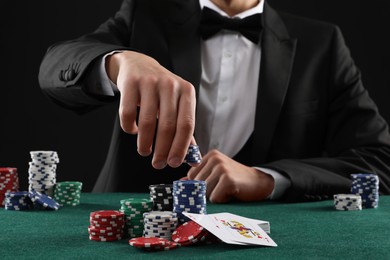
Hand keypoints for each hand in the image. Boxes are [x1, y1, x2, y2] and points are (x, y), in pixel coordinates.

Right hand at [106, 51, 195, 168]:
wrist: (139, 64)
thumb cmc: (162, 91)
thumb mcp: (178, 104)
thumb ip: (185, 130)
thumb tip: (194, 160)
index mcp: (187, 92)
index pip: (187, 125)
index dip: (181, 147)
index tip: (173, 163)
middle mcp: (170, 85)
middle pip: (168, 126)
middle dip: (162, 150)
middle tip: (158, 164)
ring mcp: (150, 82)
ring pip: (148, 121)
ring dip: (145, 143)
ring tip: (144, 151)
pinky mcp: (131, 83)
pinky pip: (128, 113)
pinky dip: (130, 128)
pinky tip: (133, 131)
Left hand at [186, 150, 274, 202]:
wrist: (260, 182)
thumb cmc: (236, 180)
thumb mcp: (216, 175)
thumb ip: (199, 178)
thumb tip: (179, 184)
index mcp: (210, 156)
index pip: (191, 176)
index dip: (201, 185)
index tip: (215, 183)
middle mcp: (215, 159)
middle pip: (197, 184)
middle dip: (208, 192)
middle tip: (223, 187)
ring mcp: (222, 168)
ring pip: (205, 192)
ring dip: (216, 196)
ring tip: (228, 189)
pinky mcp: (228, 179)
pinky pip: (214, 198)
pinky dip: (223, 200)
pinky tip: (232, 192)